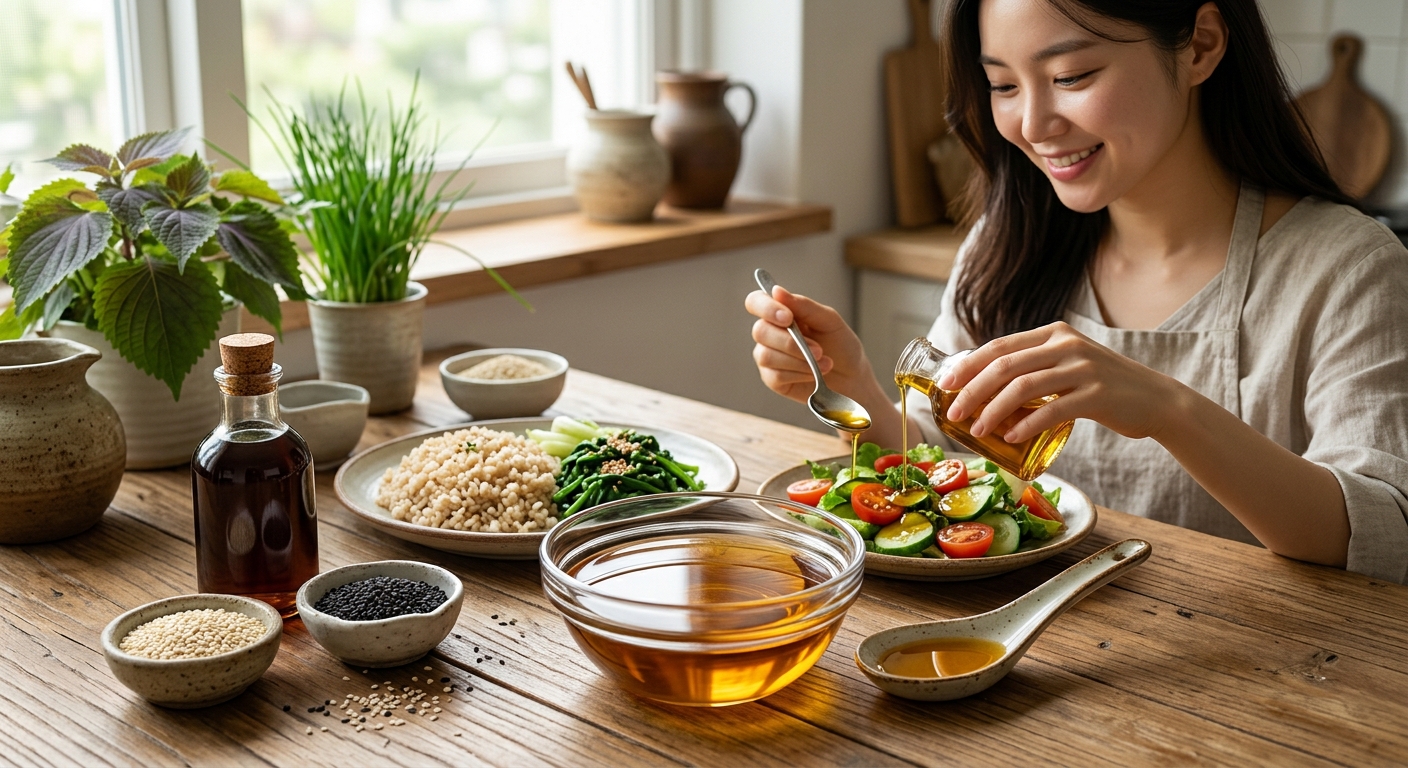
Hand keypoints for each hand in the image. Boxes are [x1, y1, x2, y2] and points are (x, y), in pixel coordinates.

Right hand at [744, 286, 870, 403]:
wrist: (852, 376)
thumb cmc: (840, 345)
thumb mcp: (829, 320)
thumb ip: (804, 306)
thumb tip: (776, 291)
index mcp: (780, 313)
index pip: (756, 302)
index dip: (765, 307)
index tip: (787, 318)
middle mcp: (769, 333)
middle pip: (760, 331)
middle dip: (791, 342)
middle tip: (819, 349)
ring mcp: (768, 357)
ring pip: (767, 355)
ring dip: (799, 360)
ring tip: (824, 363)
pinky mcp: (772, 379)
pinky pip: (776, 376)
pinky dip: (800, 374)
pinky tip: (814, 374)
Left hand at [939, 322, 1176, 442]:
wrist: (1156, 400)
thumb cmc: (1102, 387)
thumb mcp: (1067, 364)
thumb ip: (1035, 365)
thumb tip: (983, 384)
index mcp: (1054, 334)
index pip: (1000, 346)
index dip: (968, 364)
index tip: (945, 385)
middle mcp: (1066, 345)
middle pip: (1006, 365)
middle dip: (973, 390)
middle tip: (953, 413)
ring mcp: (1083, 368)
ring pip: (1024, 387)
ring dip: (994, 410)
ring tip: (977, 430)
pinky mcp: (1098, 394)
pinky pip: (1054, 409)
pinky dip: (1028, 424)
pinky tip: (1012, 437)